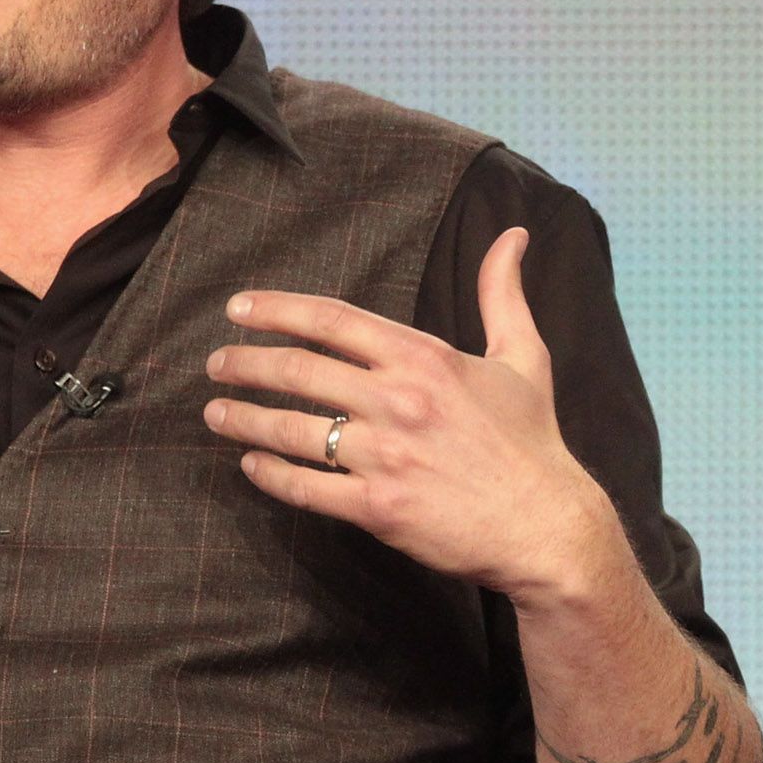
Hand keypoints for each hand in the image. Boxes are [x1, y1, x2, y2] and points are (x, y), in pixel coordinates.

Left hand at [203, 228, 626, 601]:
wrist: (547, 527)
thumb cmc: (533, 441)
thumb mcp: (525, 356)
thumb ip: (503, 293)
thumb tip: (513, 236)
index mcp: (425, 358)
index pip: (332, 320)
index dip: (277, 309)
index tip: (238, 309)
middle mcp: (399, 401)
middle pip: (299, 371)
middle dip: (245, 363)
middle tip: (216, 364)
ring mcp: (385, 456)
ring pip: (291, 429)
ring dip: (243, 419)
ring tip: (215, 414)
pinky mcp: (378, 507)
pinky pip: (306, 487)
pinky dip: (270, 475)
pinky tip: (252, 466)